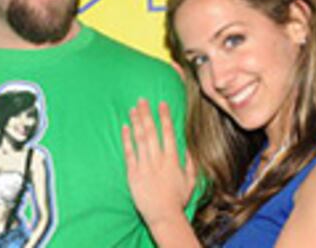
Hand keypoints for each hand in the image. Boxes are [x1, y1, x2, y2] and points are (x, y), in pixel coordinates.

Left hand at [122, 99, 195, 228]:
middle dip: (147, 114)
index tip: (161, 103)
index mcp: (172, 160)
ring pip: (139, 139)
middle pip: (151, 131)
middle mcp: (158, 160)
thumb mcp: (191, 181)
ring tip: (133, 109)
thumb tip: (187, 147)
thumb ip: (190, 163)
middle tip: (142, 100)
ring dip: (136, 122)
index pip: (168, 132)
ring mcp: (144, 166)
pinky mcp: (133, 173)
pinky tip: (124, 127)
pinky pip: (129, 153)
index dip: (164, 116)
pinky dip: (127, 139)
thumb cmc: (178, 200)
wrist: (163, 215)